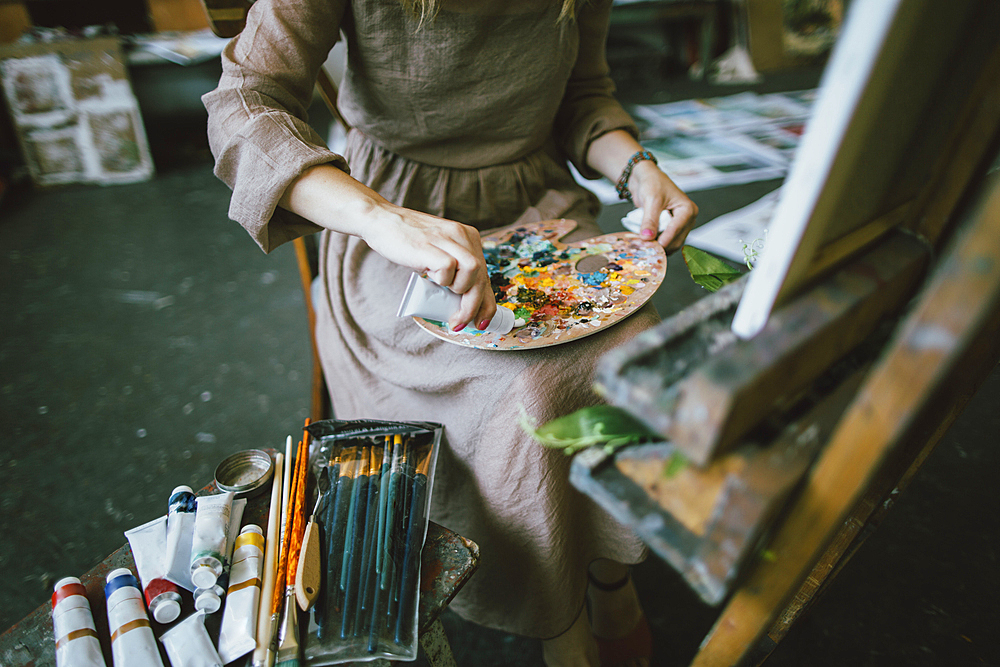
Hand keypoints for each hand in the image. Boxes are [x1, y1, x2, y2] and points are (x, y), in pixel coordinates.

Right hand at [362, 204, 496, 331]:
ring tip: (442, 290)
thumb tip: (463, 302)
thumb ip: (454, 269)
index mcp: (468, 237)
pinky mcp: (429, 245)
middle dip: (474, 306)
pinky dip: (442, 279)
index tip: (480, 323)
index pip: (486, 275)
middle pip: (482, 277)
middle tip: (459, 322)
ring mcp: (446, 238)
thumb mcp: (438, 252)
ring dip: (459, 290)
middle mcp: (462, 235)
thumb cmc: (407, 241)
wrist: (380, 220)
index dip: (486, 303)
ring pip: (473, 271)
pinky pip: (448, 268)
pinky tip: (430, 277)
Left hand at [628, 160, 697, 252]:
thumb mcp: (651, 200)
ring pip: (671, 244)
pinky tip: (645, 243)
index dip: (665, 239)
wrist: (645, 178)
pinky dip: (656, 243)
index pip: (677, 228)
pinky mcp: (671, 229)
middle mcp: (687, 219)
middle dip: (661, 245)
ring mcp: (679, 225)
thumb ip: (650, 220)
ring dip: (658, 246)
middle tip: (645, 249)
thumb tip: (647, 237)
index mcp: (687, 209)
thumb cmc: (652, 182)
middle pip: (676, 240)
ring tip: (643, 246)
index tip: (653, 248)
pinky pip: (666, 241)